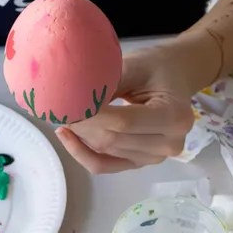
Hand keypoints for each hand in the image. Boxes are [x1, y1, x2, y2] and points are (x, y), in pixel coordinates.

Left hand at [56, 39, 207, 173]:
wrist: (175, 77)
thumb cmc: (156, 66)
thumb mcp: (134, 65)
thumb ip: (107, 83)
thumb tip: (71, 96)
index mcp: (174, 116)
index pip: (124, 121)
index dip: (91, 115)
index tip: (65, 103)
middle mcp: (170, 143)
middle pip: (112, 140)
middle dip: (81, 125)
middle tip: (57, 107)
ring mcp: (156, 157)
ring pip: (105, 153)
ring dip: (79, 136)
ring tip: (62, 115)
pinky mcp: (140, 162)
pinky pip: (105, 166)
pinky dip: (83, 153)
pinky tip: (67, 136)